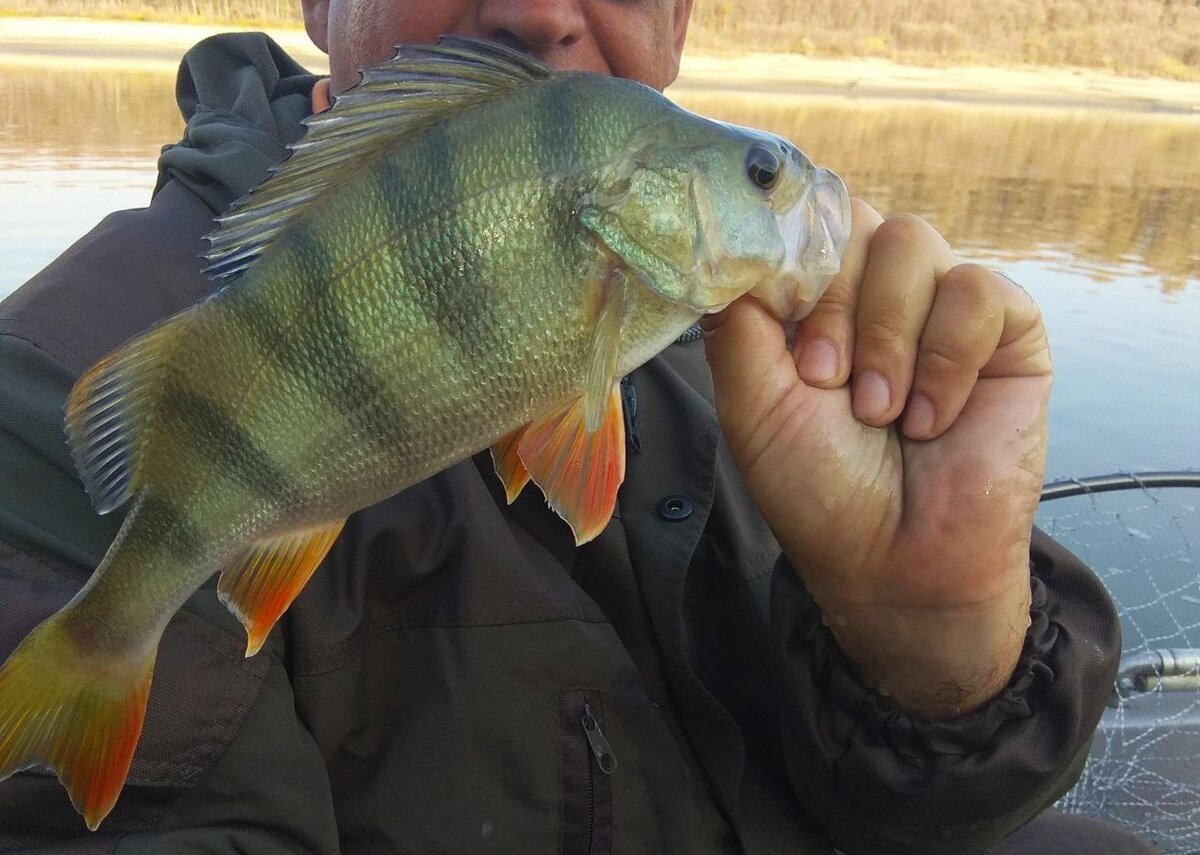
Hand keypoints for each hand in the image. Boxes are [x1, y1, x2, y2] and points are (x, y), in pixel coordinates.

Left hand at [702, 200, 1051, 717]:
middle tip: (826, 381)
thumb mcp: (752, 402)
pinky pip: (978, 291)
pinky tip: (932, 420)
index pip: (799, 221)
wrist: (896, 561)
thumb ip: (737, 319)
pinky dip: (947, 359)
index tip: (785, 332)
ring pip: (912, 242)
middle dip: (835, 305)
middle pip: (852, 219)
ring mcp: (940, 304)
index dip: (788, 259)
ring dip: (887, 337)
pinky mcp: (1007, 329)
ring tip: (880, 412)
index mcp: (813, 300)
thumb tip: (728, 244)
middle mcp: (875, 290)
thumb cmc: (818, 487)